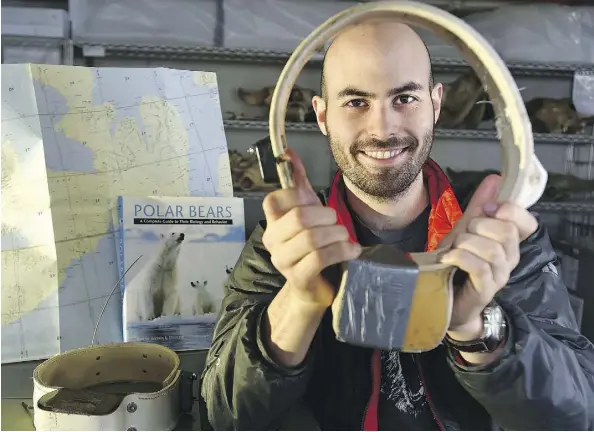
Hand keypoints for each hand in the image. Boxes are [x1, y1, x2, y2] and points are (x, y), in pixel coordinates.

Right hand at [261, 148, 361, 307]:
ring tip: (346, 238)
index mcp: (272, 222)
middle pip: (299, 217)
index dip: (300, 197)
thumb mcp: (307, 211)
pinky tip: (351, 251)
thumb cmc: (313, 247)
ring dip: (337, 235)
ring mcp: (283, 261)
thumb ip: (298, 183)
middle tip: (338, 223)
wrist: (316, 286)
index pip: (275, 200)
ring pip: (311, 238)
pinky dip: (342, 251)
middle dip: (326, 217)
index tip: (316, 205)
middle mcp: (272, 241)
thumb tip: (289, 152)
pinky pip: (320, 257)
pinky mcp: (298, 278)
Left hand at [439, 174, 537, 339]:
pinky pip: (479, 267)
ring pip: (492, 249)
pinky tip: (448, 258)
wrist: (445, 299)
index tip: (487, 209)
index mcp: (508, 242)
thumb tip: (495, 179)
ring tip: (452, 249)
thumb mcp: (465, 230)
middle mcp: (510, 258)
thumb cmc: (456, 264)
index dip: (510, 210)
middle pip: (506, 231)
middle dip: (478, 226)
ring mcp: (500, 276)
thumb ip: (479, 206)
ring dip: (465, 243)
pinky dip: (460, 257)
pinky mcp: (486, 290)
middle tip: (462, 234)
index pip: (528, 222)